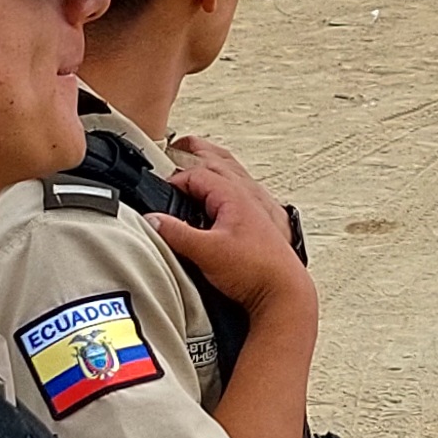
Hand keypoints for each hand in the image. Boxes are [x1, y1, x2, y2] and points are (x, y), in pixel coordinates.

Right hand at [149, 136, 314, 317]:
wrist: (284, 292)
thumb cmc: (257, 271)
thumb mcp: (207, 252)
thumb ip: (177, 234)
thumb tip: (154, 219)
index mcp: (234, 195)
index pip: (196, 175)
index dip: (173, 180)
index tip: (157, 192)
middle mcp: (246, 197)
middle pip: (216, 165)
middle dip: (195, 155)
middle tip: (178, 146)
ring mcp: (254, 209)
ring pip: (231, 176)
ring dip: (213, 166)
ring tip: (201, 157)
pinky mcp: (258, 225)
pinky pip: (240, 193)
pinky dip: (226, 186)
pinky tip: (223, 196)